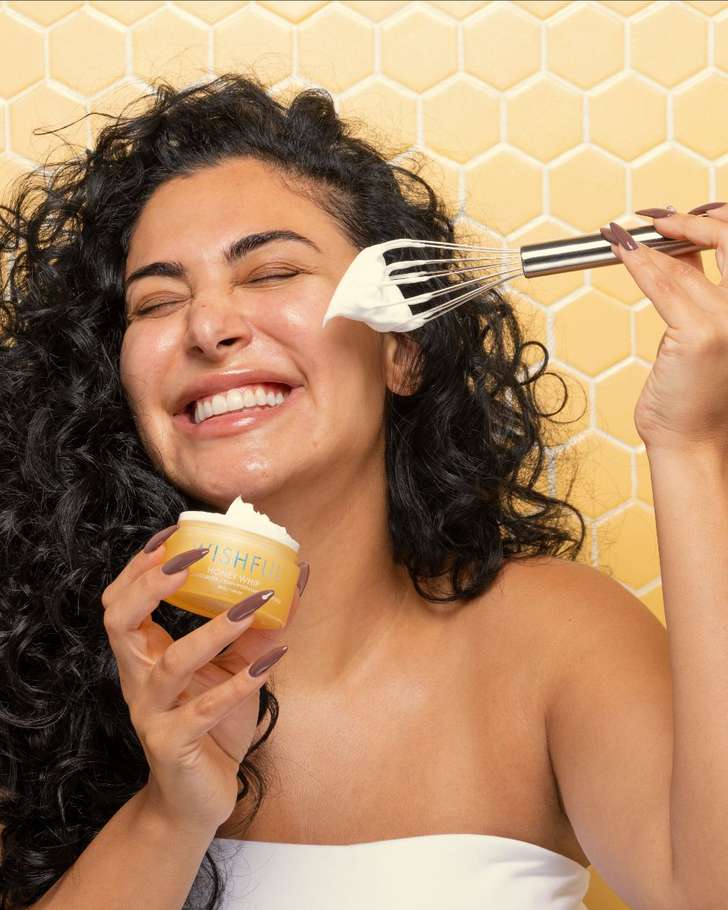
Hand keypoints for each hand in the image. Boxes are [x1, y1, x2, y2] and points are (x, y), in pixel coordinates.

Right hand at [100, 529, 304, 831]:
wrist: (198, 798)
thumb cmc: (212, 725)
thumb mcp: (234, 669)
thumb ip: (254, 631)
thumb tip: (294, 583)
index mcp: (143, 655)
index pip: (121, 601)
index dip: (140, 566)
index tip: (173, 533)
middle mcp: (137, 679)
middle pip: (119, 620)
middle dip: (151, 584)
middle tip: (193, 559)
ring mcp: (151, 714)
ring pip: (171, 664)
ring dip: (215, 630)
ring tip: (255, 604)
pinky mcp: (172, 745)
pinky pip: (205, 710)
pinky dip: (241, 683)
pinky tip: (272, 662)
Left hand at [602, 205, 727, 454]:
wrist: (693, 437)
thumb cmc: (696, 389)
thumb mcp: (703, 329)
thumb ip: (698, 288)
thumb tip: (679, 248)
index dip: (711, 220)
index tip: (682, 214)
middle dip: (689, 221)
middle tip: (655, 218)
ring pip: (683, 265)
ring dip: (647, 243)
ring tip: (619, 235)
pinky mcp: (701, 334)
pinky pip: (662, 285)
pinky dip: (637, 262)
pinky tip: (620, 250)